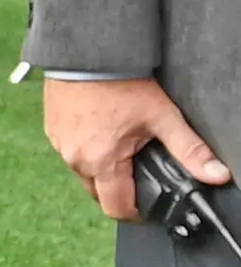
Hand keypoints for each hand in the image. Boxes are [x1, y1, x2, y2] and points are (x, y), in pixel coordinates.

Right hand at [44, 75, 229, 222]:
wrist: (85, 53)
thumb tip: (217, 175)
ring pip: (83, 172)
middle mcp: (75, 158)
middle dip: (118, 190)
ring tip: (120, 147)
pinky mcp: (51, 129)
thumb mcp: (162, 117)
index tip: (149, 205)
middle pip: (98, 192)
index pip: (116, 209)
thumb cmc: (120, 83)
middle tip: (138, 172)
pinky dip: (86, 149)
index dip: (137, 213)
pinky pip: (70, 151)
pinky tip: (100, 131)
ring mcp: (59, 143)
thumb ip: (191, 150)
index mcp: (101, 162)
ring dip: (100, 168)